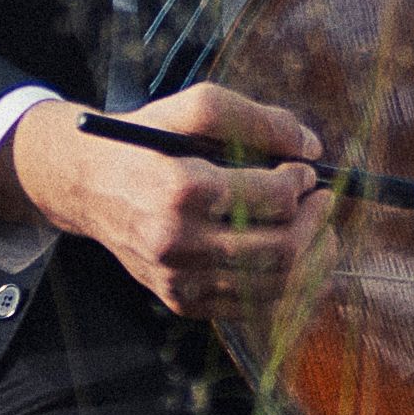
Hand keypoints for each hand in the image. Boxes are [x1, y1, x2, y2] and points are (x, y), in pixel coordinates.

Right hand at [3, 83, 330, 321]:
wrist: (89, 185)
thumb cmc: (148, 141)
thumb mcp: (193, 107)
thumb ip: (255, 119)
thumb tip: (311, 145)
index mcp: (182, 189)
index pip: (274, 198)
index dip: (302, 183)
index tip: (305, 171)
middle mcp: (178, 242)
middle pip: (281, 249)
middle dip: (317, 224)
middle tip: (324, 202)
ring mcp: (178, 279)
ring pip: (274, 286)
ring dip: (313, 260)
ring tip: (321, 233)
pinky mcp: (180, 301)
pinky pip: (251, 307)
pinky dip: (286, 286)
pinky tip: (297, 261)